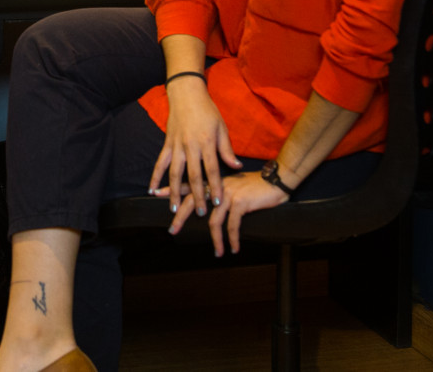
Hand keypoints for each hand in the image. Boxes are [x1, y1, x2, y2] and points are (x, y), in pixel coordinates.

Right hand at [147, 77, 242, 217]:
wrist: (186, 93)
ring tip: (174, 208)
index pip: (212, 170)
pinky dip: (155, 177)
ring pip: (175, 173)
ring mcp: (177, 145)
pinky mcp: (167, 143)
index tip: (218, 203)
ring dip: (174, 192)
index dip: (215, 187)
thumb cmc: (207, 110)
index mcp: (207, 142)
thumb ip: (227, 149)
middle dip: (197, 195)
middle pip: (193, 175)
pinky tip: (152, 190)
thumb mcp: (221, 128)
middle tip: (199, 212)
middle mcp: (191, 146)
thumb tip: (236, 166)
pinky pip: (160, 163)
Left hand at [167, 171, 288, 255]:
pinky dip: (232, 239)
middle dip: (181, 217)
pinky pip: (232, 225)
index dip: (172, 189)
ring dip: (216, 240)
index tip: (156, 193)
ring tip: (217, 252)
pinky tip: (233, 249)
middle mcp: (218, 186)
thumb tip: (210, 206)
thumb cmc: (256, 187)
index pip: (188, 184)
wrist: (276, 180)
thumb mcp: (235, 187)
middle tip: (172, 230)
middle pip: (193, 202)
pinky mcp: (240, 202)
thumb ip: (221, 193)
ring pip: (213, 220)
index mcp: (214, 182)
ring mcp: (228, 194)